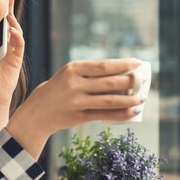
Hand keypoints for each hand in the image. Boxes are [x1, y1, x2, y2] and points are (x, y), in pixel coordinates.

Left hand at [0, 0, 24, 137]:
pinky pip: (19, 45)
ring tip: (8, 12)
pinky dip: (16, 36)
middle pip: (9, 22)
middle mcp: (5, 45)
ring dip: (12, 21)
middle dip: (10, 7)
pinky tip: (12, 29)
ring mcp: (12, 52)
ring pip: (15, 31)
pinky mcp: (16, 60)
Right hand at [7, 58, 142, 156]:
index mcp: (72, 69)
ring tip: (142, 98)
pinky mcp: (78, 116)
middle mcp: (74, 84)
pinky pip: (104, 115)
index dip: (122, 64)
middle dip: (129, 82)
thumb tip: (121, 76)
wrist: (37, 112)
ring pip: (108, 100)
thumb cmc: (57, 90)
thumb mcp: (68, 75)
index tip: (137, 63)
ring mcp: (76, 101)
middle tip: (143, 80)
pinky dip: (120, 114)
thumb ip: (90, 74)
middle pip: (108, 82)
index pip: (103, 66)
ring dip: (128, 100)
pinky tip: (132, 112)